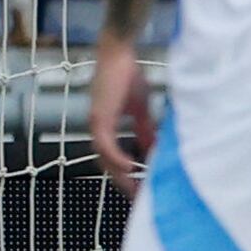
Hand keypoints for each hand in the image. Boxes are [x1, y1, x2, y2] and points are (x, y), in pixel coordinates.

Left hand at [85, 39, 154, 187]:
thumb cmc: (127, 76)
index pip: (112, 157)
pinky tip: (130, 167)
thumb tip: (152, 147)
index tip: (138, 187)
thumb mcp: (140, 108)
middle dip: (122, 182)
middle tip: (137, 196)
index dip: (123, 173)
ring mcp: (97, 124)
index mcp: (105, 127)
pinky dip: (118, 157)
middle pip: (106, 163)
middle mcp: (97, 128)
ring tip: (135, 188)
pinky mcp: (101, 118)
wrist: (118, 54)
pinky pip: (107, 145)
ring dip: (120, 175)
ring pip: (105, 158)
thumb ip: (144, 129)